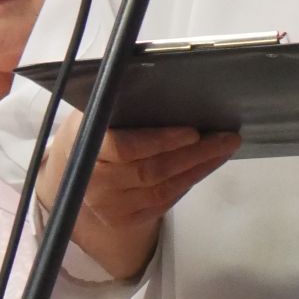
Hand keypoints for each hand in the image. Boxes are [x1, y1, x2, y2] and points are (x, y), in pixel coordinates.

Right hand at [39, 111, 239, 278]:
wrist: (72, 171)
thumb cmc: (93, 130)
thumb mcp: (95, 109)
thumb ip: (118, 99)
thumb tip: (158, 77)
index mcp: (85, 149)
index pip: (123, 148)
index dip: (159, 141)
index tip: (192, 132)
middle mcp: (94, 183)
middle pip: (152, 170)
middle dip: (195, 154)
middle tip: (226, 138)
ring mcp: (110, 207)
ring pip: (163, 189)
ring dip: (199, 169)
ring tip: (223, 149)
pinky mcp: (125, 220)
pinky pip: (164, 202)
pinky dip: (188, 183)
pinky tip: (205, 167)